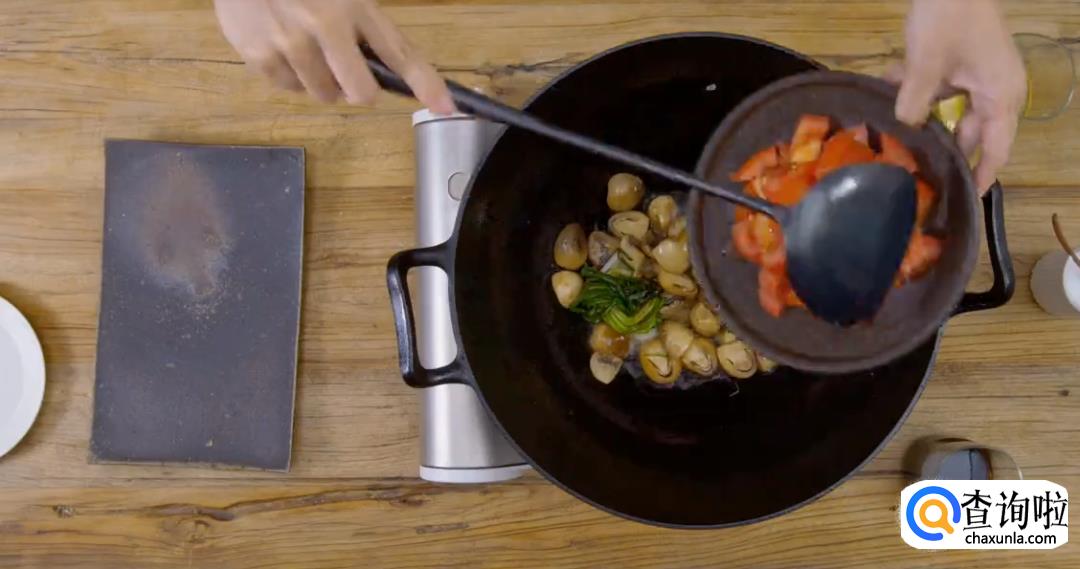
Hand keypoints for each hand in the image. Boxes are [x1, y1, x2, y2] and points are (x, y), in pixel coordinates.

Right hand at [213, 0, 453, 112]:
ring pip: (322, 95)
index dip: (426, 83)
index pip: (399, 53)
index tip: (446, 107)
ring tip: (306, 47)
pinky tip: (281, 45)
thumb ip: (363, 24)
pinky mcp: (260, 55)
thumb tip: (382, 68)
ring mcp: (290, 42)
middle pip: (360, 92)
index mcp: (355, 5)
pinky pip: (287, 89)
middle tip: (346, 74)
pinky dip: (289, 76)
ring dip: (321, 81)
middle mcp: (325, 25)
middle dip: (358, 90)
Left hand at [891, 0, 1025, 193]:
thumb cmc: (948, 19)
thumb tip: (904, 130)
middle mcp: (995, 91)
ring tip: (897, 148)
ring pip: (950, 113)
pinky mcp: (960, 64)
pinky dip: (918, 95)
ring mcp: (978, 76)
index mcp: (1000, 96)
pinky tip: (887, 97)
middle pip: (971, 134)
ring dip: (924, 122)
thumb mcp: (925, 65)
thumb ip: (914, 102)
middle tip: (918, 180)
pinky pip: (940, 90)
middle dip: (944, 152)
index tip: (965, 200)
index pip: (997, 149)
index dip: (981, 175)